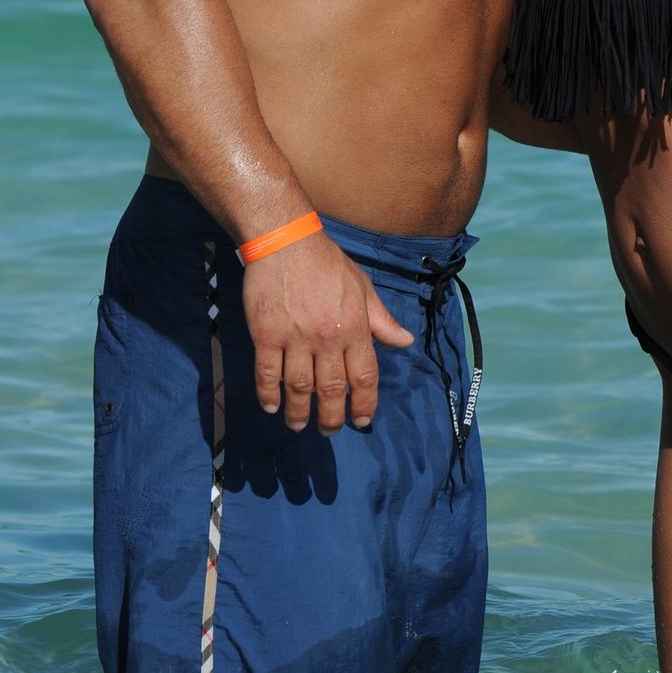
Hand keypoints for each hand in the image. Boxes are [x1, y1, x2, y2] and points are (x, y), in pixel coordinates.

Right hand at [242, 231, 413, 433]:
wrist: (285, 241)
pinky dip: (269, 394)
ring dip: (299, 412)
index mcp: (355, 327)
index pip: (364, 376)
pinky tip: (271, 407)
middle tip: (329, 432)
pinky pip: (267, 373)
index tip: (362, 420)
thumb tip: (405, 342)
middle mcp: (327, 337)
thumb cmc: (327, 263)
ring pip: (299, 387)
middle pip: (331, 389)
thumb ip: (381, 320)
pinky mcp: (266, 334)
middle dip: (331, 417)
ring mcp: (295, 338)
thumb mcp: (362, 288)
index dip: (364, 404)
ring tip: (299, 426)